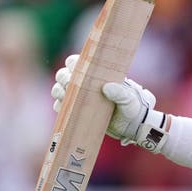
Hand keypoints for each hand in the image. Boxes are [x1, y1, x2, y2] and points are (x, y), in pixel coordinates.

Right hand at [51, 54, 165, 147]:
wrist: (132, 128)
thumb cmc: (133, 108)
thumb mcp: (130, 100)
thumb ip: (120, 93)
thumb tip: (106, 87)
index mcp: (97, 75)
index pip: (79, 62)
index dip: (72, 63)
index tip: (74, 69)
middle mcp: (86, 84)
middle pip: (64, 74)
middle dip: (63, 78)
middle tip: (69, 84)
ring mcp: (80, 98)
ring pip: (59, 89)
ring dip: (58, 91)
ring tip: (64, 96)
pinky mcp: (77, 112)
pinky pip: (61, 107)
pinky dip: (59, 106)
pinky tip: (63, 108)